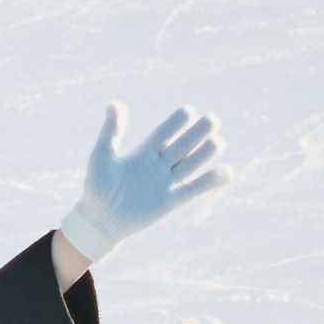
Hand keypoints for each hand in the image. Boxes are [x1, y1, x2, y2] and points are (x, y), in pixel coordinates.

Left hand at [56, 104, 225, 263]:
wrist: (99, 220)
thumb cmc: (97, 188)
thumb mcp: (102, 155)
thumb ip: (111, 131)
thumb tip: (115, 103)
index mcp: (144, 152)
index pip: (166, 132)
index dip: (178, 121)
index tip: (188, 111)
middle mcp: (159, 165)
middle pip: (184, 144)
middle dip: (198, 132)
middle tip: (212, 119)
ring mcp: (165, 183)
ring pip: (192, 164)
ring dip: (206, 153)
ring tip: (218, 142)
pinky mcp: (169, 201)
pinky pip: (193, 190)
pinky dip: (210, 182)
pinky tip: (227, 172)